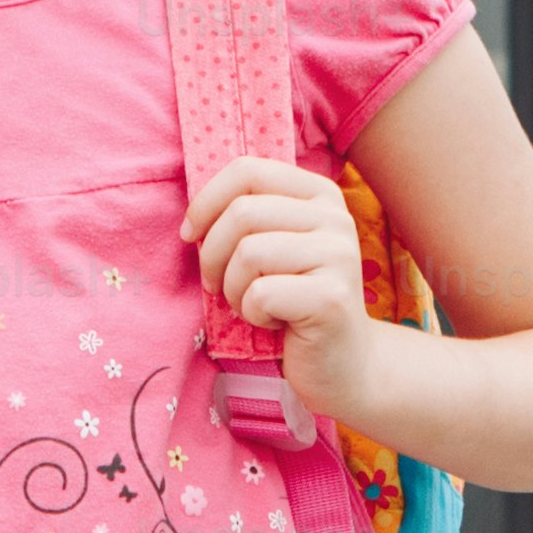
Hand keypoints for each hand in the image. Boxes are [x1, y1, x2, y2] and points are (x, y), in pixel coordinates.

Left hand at [182, 158, 376, 400]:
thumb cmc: (294, 302)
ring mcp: (339, 256)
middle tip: (216, 285)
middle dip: (212, 255)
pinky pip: (260, 294)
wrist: (342, 363)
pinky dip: (252, 314)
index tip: (190, 235)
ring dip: (233, 289)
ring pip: (248, 254)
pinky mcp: (331, 298)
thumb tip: (193, 213)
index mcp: (319, 194)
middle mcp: (335, 218)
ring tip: (252, 304)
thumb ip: (247, 217)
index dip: (206, 201)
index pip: (248, 170)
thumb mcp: (273, 247)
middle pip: (242, 213)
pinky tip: (274, 323)